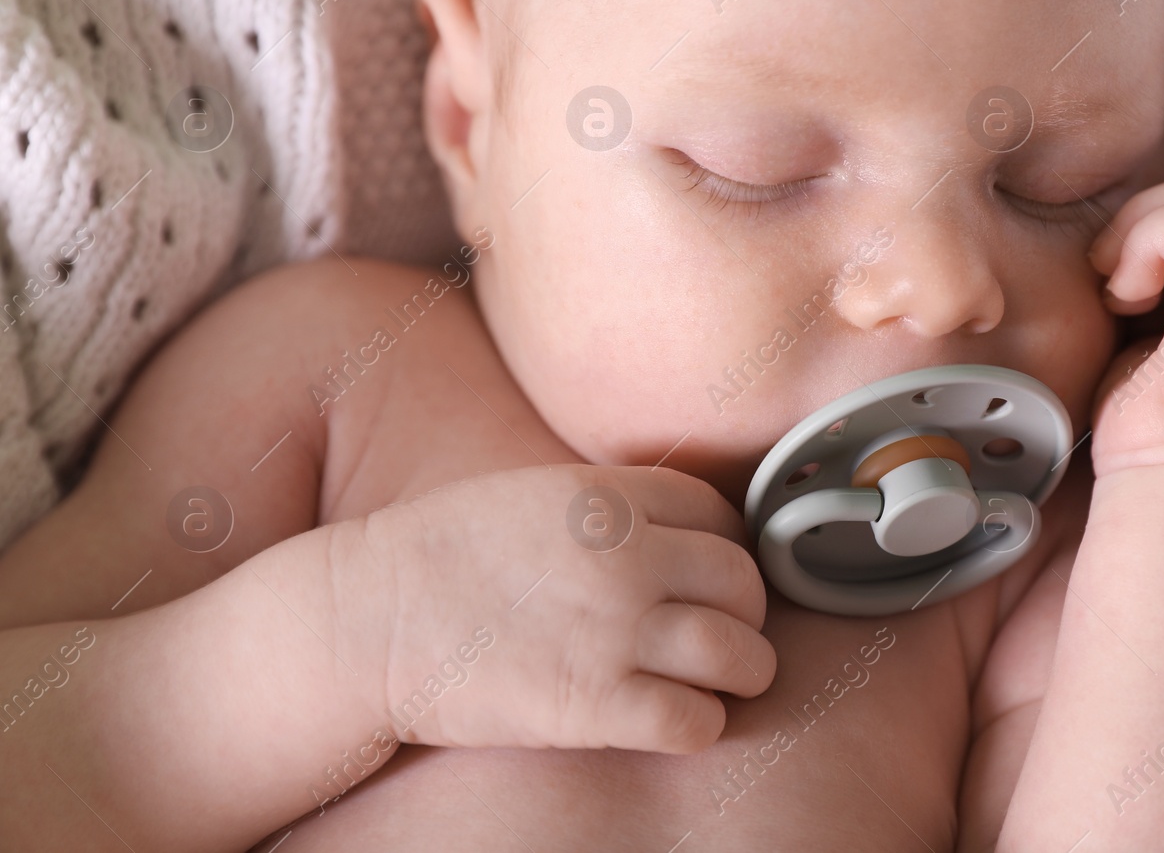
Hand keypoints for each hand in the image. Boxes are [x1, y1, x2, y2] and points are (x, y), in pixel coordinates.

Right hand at [357, 464, 775, 753]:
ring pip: (742, 656)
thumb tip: (667, 532)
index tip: (705, 582)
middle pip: (743, 584)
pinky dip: (697, 725)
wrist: (363, 621)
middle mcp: (627, 557)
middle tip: (718, 638)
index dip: (723, 552)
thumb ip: (605, 508)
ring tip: (713, 685)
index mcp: (609, 498)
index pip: (721, 518)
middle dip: (742, 616)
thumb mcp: (531, 495)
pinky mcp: (596, 705)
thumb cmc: (436, 558)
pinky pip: (697, 721)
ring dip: (739, 674)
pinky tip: (669, 721)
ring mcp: (616, 631)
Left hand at [1087, 173, 1163, 474]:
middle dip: (1153, 215)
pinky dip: (1148, 243)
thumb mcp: (1151, 331)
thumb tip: (1117, 240)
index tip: (1114, 283)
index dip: (1158, 228)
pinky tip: (1129, 298)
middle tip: (1109, 270)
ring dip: (1145, 228)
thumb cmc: (1151, 426)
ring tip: (1120, 290)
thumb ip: (1159, 279)